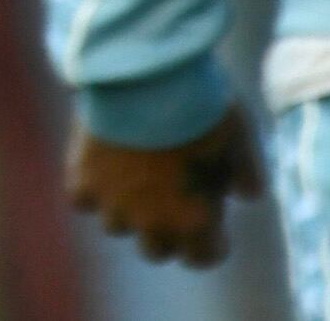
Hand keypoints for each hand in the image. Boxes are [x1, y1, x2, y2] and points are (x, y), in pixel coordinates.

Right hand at [68, 108, 264, 267]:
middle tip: (172, 199)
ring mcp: (113, 202)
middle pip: (156, 250)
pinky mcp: (82, 178)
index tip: (213, 224)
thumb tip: (247, 195)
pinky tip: (102, 166)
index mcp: (195, 219)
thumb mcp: (239, 136)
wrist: (146, 70)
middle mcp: (151, 222)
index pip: (202, 259)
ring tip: (135, 177)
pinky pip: (83, 200)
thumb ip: (245, 172)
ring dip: (128, 209)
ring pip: (117, 226)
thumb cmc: (201, 103)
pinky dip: (92, 188)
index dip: (210, 243)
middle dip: (167, 230)